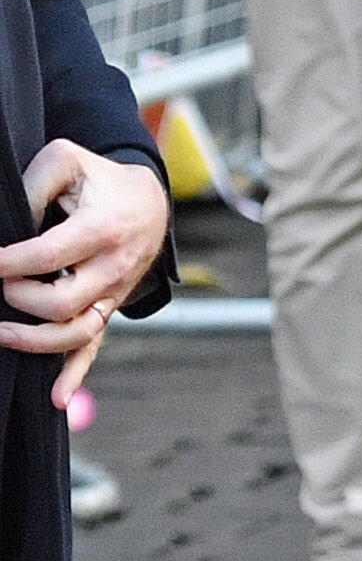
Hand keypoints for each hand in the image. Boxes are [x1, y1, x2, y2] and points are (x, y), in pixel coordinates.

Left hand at [0, 143, 169, 404]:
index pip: (49, 256)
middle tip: (0, 283)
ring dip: (35, 340)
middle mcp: (114, 267)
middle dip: (19, 298)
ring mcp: (114, 293)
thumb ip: (33, 189)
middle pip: (62, 302)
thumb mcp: (64, 162)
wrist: (147, 200)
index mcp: (103, 228)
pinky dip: (75, 375)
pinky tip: (56, 398)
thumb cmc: (96, 179)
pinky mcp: (109, 308)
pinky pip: (94, 346)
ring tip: (0, 332)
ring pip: (77, 333)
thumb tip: (7, 233)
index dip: (9, 262)